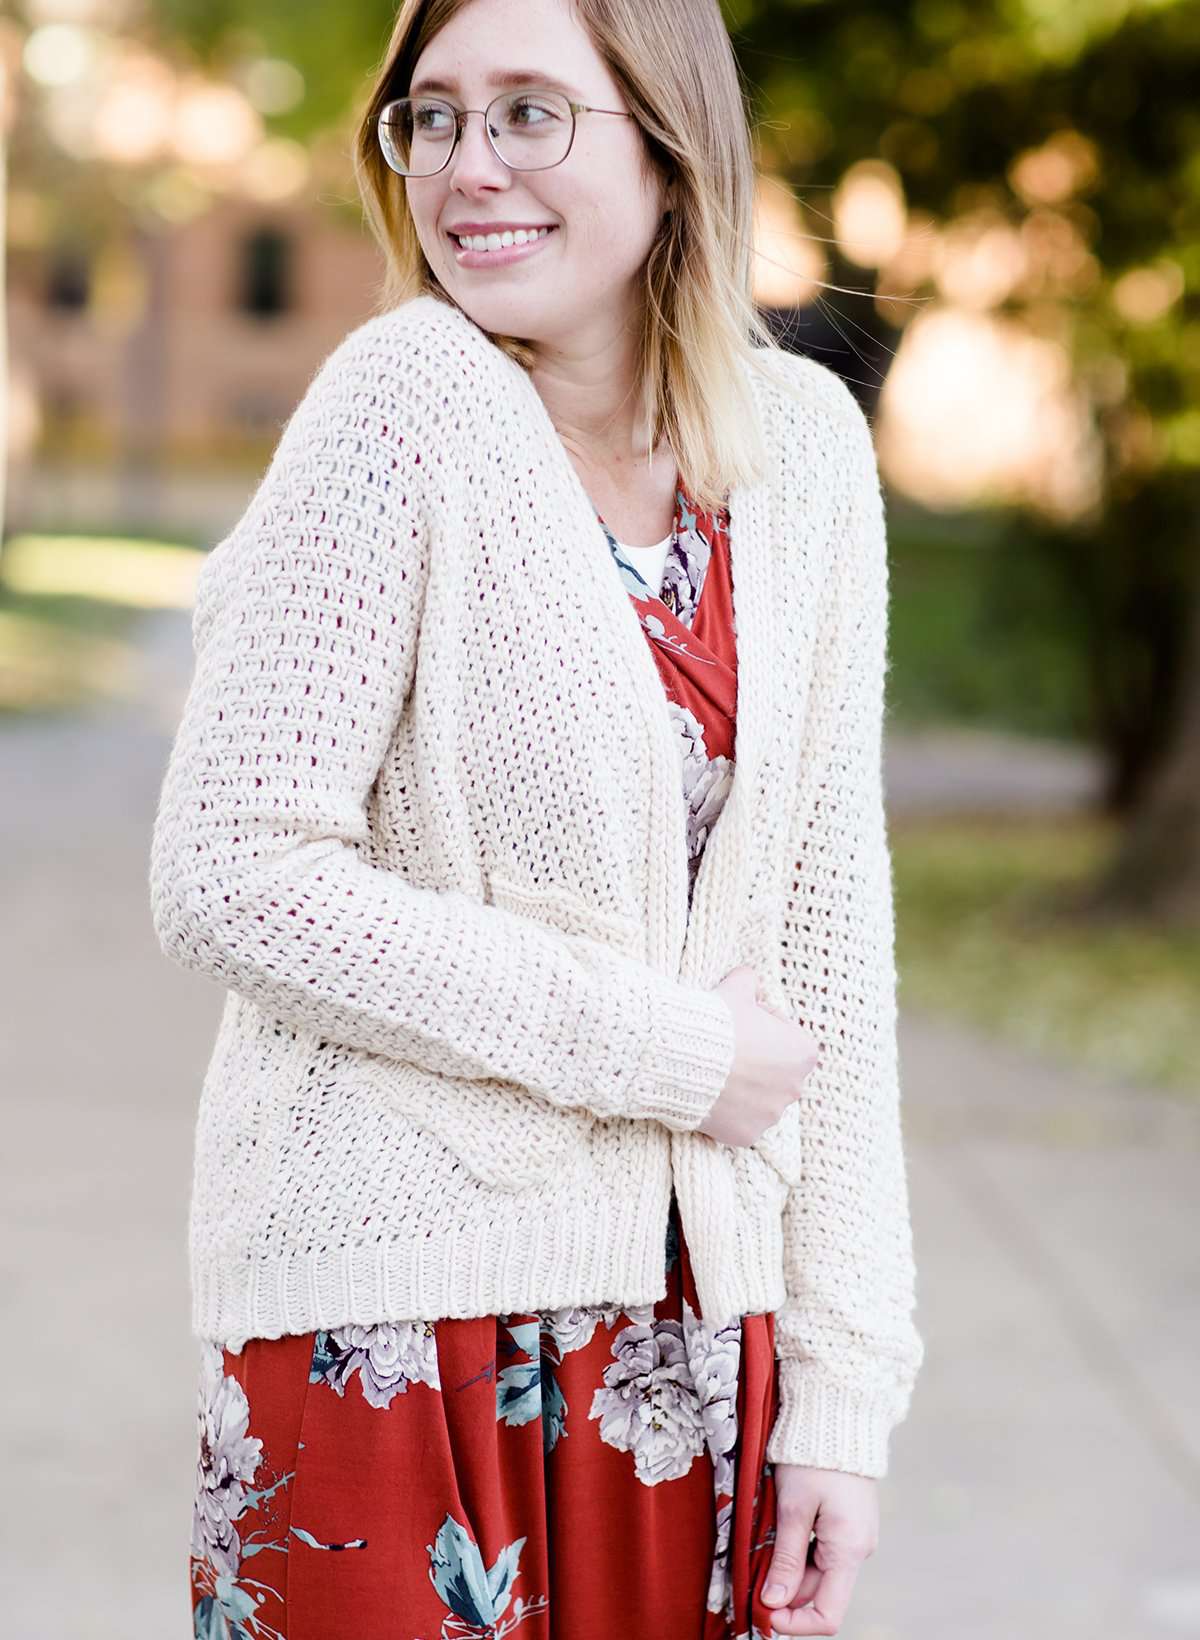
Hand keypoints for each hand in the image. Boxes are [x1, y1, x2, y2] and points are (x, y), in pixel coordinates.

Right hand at [699, 967, 818, 1147]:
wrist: (683, 1056)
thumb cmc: (718, 1021)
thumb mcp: (736, 988)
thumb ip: (749, 980)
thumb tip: (748, 977)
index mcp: (803, 1052)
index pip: (787, 1038)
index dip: (763, 1028)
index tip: (741, 1025)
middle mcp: (795, 1088)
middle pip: (776, 1073)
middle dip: (757, 1064)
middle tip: (727, 1051)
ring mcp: (770, 1115)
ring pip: (760, 1101)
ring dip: (745, 1090)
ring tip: (716, 1074)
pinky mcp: (746, 1135)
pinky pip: (740, 1123)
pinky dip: (728, 1114)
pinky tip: (711, 1096)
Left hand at [760, 1464, 878, 1634]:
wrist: (838, 1415)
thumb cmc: (813, 1458)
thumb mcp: (793, 1509)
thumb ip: (785, 1559)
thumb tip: (773, 1603)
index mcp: (849, 1550)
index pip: (828, 1615)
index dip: (794, 1623)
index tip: (763, 1613)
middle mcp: (858, 1549)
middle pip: (819, 1593)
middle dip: (784, 1594)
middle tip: (749, 1582)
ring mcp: (855, 1536)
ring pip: (818, 1573)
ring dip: (789, 1572)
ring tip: (759, 1555)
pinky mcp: (847, 1523)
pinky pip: (822, 1552)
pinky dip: (798, 1554)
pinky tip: (776, 1538)